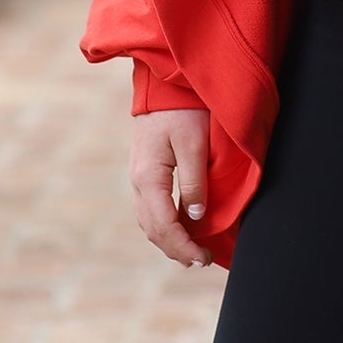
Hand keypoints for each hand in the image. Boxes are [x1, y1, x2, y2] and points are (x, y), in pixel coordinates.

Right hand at [129, 109, 214, 267]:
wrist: (163, 82)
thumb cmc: (183, 108)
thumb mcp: (194, 143)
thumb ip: (194, 182)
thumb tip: (195, 218)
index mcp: (148, 178)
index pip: (165, 225)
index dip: (185, 246)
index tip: (205, 258)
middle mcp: (137, 181)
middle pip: (152, 229)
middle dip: (176, 249)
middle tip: (202, 260)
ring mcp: (137, 176)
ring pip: (149, 221)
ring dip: (169, 239)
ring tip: (191, 252)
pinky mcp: (143, 171)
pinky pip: (150, 208)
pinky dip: (164, 224)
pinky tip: (180, 227)